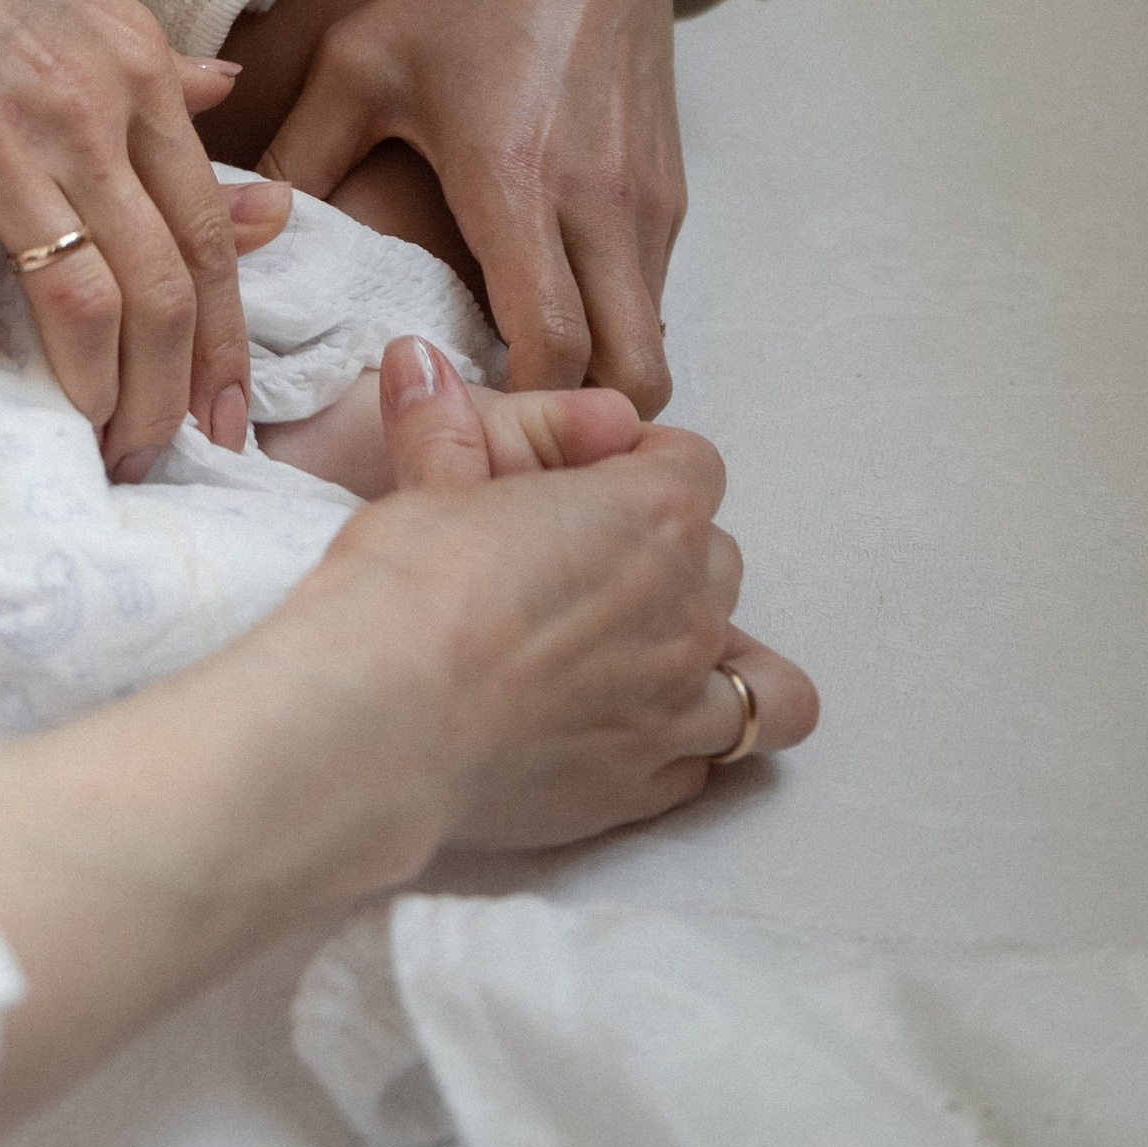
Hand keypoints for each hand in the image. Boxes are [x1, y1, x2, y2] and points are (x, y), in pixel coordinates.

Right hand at [0, 0, 253, 471]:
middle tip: (152, 453)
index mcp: (135, 66)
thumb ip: (146, 52)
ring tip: (77, 439)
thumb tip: (228, 89)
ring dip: (89, 395)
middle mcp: (82, 111)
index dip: (225, 339)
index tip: (223, 411)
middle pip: (162, 290)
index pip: (210, 233)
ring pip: (81, 306)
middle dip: (169, 395)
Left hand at [263, 0, 689, 412]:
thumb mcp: (362, 60)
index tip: (458, 423)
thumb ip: (303, 153)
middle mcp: (599, 205)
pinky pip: (651, 295)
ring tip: (519, 379)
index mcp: (517, 181)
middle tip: (500, 427)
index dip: (515, 408)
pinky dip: (614, 325)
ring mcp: (649, 201)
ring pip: (648, 340)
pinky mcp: (671, 190)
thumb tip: (240, 233)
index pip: (550, 345)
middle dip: (577, 424)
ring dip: (598, 375)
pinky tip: (550, 307)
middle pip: (628, 377)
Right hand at [348, 346, 816, 854]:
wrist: (385, 717)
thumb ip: (441, 426)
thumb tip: (417, 361)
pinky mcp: (645, 785)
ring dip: (723, 665)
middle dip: (667, 559)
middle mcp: (687, 608)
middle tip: (586, 570)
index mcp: (652, 513)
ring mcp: (678, 706)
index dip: (638, 465)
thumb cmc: (411, 586)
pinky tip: (622, 734)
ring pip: (762, 680)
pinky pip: (706, 764)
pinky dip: (681, 747)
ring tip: (656, 666)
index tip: (581, 484)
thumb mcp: (424, 484)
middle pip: (718, 561)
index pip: (692, 464)